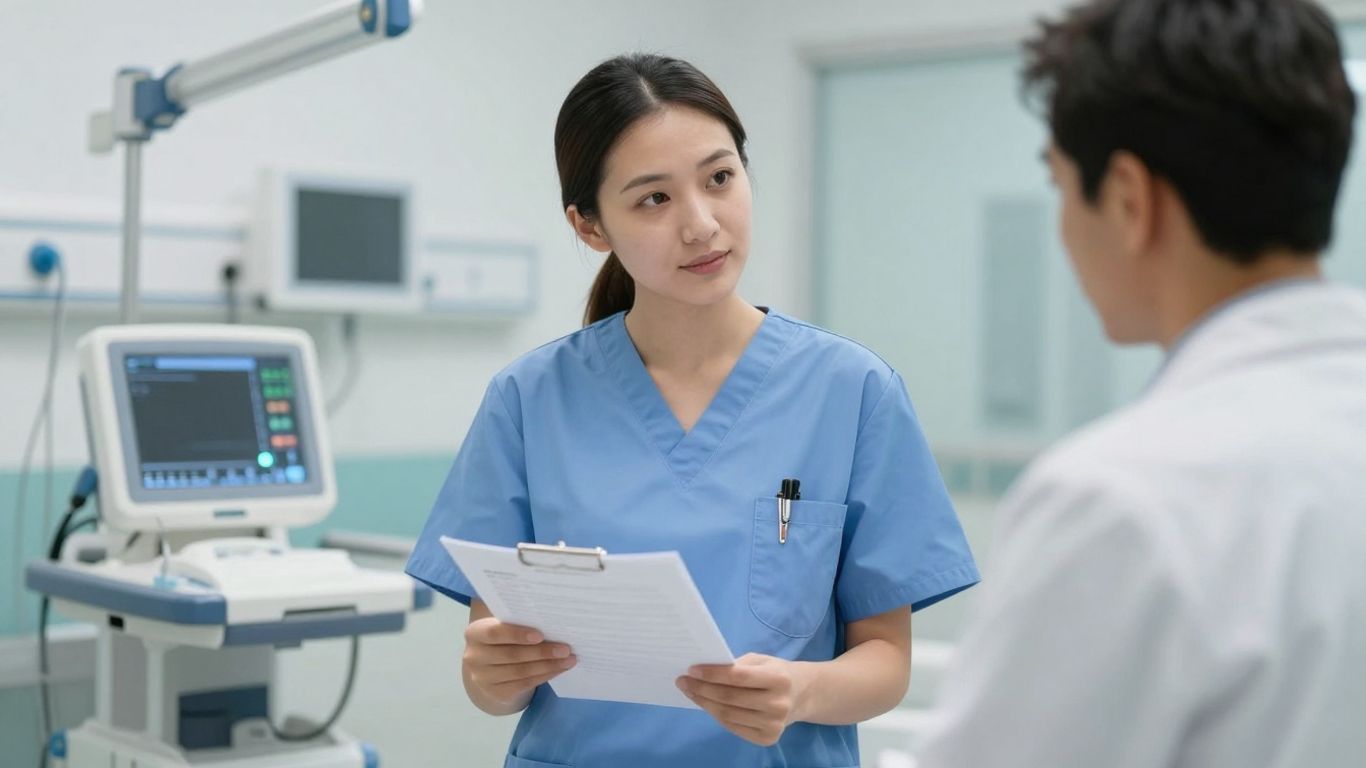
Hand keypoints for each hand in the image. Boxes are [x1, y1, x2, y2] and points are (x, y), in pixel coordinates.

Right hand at [463, 617, 575, 706]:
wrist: (489, 666)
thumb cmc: (502, 638)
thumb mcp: (503, 626)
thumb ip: (518, 622)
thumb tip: (552, 622)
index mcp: (474, 633)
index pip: (494, 633)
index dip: (517, 634)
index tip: (540, 635)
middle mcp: (474, 657)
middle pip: (512, 655)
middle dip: (541, 652)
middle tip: (566, 648)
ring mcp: (483, 678)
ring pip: (521, 672)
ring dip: (548, 665)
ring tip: (569, 659)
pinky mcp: (496, 693)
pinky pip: (525, 684)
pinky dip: (545, 676)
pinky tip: (559, 669)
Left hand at [677, 653, 808, 746]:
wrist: (801, 696)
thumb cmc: (775, 673)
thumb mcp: (761, 660)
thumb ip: (737, 665)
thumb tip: (703, 672)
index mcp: (779, 678)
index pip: (739, 677)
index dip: (712, 674)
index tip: (691, 670)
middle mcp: (778, 704)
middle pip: (730, 698)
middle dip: (702, 689)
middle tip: (683, 681)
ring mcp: (774, 725)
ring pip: (728, 714)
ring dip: (704, 702)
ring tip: (690, 692)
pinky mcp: (767, 739)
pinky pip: (732, 727)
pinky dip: (716, 714)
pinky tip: (706, 704)